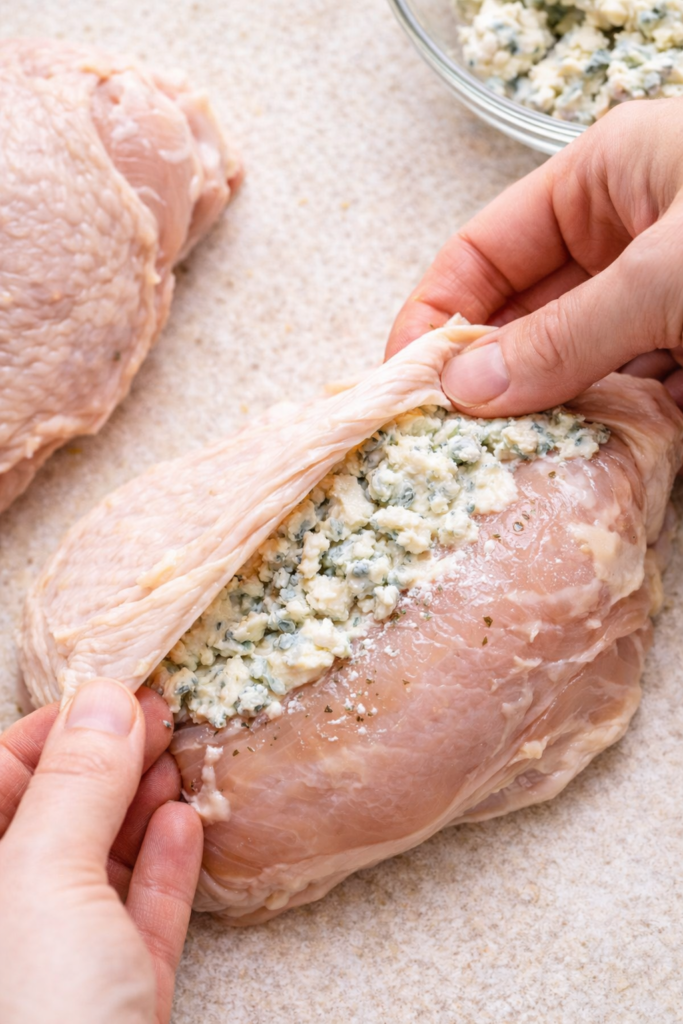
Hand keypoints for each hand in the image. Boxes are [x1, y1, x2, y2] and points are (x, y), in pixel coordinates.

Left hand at [0, 680, 202, 1023]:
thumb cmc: (29, 1011)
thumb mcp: (44, 877)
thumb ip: (77, 782)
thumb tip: (105, 697)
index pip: (0, 775)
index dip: (55, 727)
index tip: (114, 691)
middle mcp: (8, 915)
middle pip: (55, 814)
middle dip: (108, 759)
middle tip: (160, 716)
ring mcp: (61, 959)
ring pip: (100, 861)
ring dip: (142, 806)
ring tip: (178, 756)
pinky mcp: (116, 992)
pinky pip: (137, 915)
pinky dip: (164, 866)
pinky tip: (185, 823)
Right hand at [386, 97, 682, 414]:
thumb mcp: (663, 274)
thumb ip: (566, 335)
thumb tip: (467, 387)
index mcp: (601, 179)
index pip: (484, 250)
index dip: (436, 315)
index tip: (406, 379)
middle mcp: (625, 236)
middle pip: (525, 314)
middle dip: (493, 375)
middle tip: (456, 435)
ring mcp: (662, 293)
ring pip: (579, 361)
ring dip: (558, 407)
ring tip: (526, 448)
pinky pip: (635, 389)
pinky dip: (621, 422)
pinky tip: (605, 442)